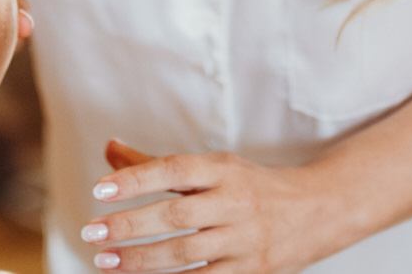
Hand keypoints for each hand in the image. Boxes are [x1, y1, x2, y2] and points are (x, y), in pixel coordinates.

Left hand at [79, 139, 337, 272]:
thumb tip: (110, 150)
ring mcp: (245, 240)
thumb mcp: (213, 167)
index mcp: (225, 169)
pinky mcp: (252, 272)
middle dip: (130, 225)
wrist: (320, 210)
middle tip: (91, 231)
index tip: (99, 190)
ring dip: (141, 260)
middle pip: (176, 215)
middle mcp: (235, 202)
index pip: (174, 169)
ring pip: (186, 253)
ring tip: (105, 260)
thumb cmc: (254, 187)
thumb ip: (159, 164)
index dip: (135, 178)